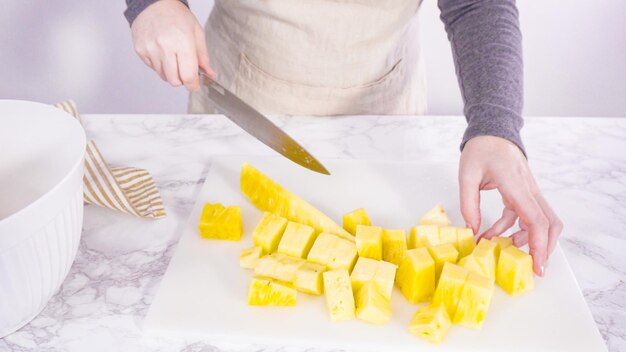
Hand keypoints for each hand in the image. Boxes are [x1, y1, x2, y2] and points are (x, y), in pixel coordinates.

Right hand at [131, 0, 215, 90]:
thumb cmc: (176, 15)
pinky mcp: (140, 50)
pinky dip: (160, 65)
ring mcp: (150, 49)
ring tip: (173, 56)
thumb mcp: (196, 32)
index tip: (195, 84)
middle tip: (185, 70)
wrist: (153, 3)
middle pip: (175, 81)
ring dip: (171, 72)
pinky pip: (153, 68)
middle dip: (182, 80)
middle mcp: (164, 47)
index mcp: (182, 42)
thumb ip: (203, 57)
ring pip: (163, 76)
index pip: (188, 76)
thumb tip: (210, 74)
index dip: (193, 84)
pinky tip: (162, 52)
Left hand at [458, 136, 562, 275]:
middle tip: (531, 268)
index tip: (537, 266)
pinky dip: (512, 229)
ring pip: (542, 221)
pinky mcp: (523, 193)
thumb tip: (473, 230)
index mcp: (516, 185)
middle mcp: (529, 189)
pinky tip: (492, 235)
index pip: (536, 220)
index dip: (539, 246)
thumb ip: (469, 203)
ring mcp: (529, 191)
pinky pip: (525, 215)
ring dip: (526, 239)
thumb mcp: (467, 175)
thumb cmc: (481, 149)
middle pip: (550, 224)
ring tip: (503, 251)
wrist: (492, 131)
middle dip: (544, 248)